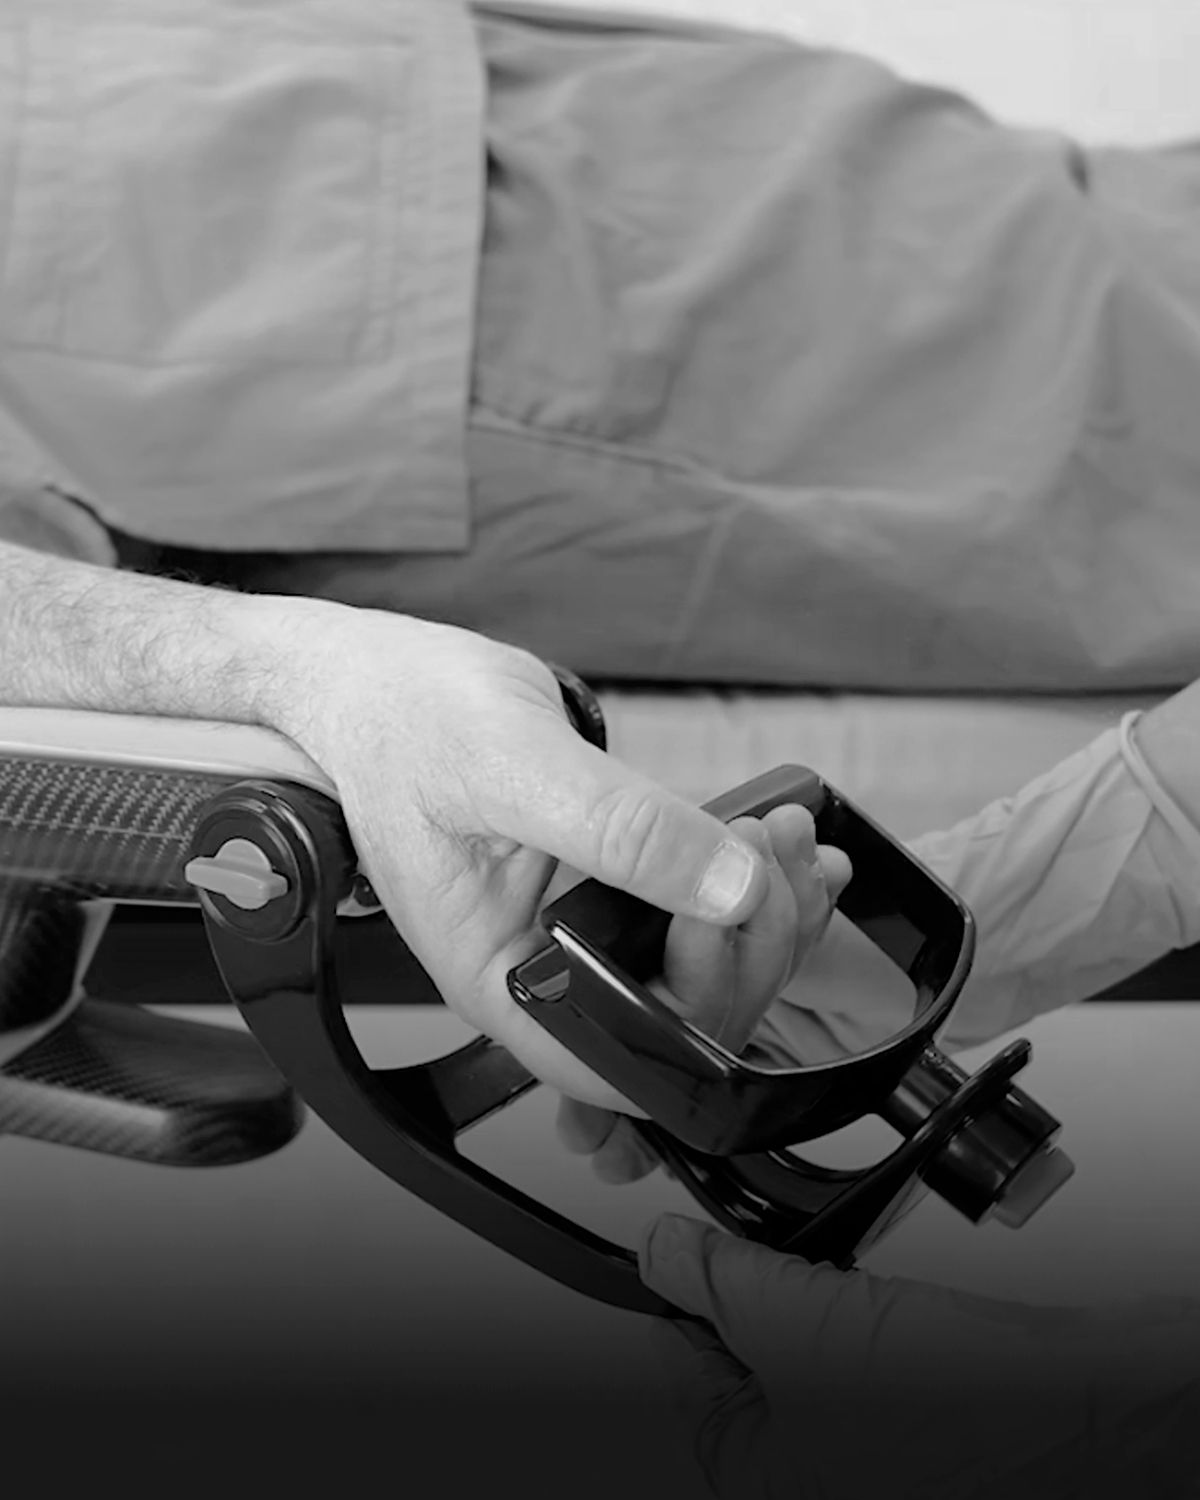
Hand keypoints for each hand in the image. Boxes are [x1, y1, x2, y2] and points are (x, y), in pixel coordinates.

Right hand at [271, 605, 771, 1106]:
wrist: (377, 681)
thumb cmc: (406, 724)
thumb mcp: (511, 768)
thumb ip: (619, 832)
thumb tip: (726, 885)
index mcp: (503, 974)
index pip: (623, 1052)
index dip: (701, 1002)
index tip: (734, 903)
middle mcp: (545, 967)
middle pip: (681, 1016)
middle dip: (753, 941)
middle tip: (773, 844)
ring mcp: (578, 930)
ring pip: (702, 968)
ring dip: (768, 912)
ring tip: (787, 833)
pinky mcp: (606, 886)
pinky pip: (695, 913)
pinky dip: (756, 886)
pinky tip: (786, 848)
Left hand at [640, 1214, 1199, 1499]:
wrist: (1068, 1396)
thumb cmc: (954, 1404)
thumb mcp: (797, 1322)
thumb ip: (715, 1279)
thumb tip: (658, 1248)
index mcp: (756, 1471)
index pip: (677, 1369)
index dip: (677, 1296)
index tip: (677, 1246)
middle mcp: (800, 1466)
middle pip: (731, 1354)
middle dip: (745, 1295)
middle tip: (770, 1264)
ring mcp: (847, 1441)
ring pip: (787, 1343)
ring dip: (796, 1297)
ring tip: (830, 1286)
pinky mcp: (892, 1407)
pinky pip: (837, 1348)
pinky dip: (840, 1309)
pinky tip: (864, 1296)